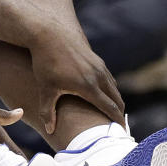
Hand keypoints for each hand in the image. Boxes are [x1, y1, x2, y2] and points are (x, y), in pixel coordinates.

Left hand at [28, 19, 125, 134]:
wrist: (48, 33)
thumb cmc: (45, 62)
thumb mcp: (45, 88)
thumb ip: (48, 111)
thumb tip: (49, 131)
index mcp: (88, 86)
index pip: (110, 108)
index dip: (117, 121)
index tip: (121, 132)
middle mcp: (98, 76)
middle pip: (116, 99)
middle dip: (119, 113)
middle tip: (118, 127)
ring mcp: (99, 66)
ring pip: (113, 87)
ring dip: (115, 100)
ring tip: (112, 113)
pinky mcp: (96, 59)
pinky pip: (108, 78)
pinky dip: (110, 89)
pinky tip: (103, 94)